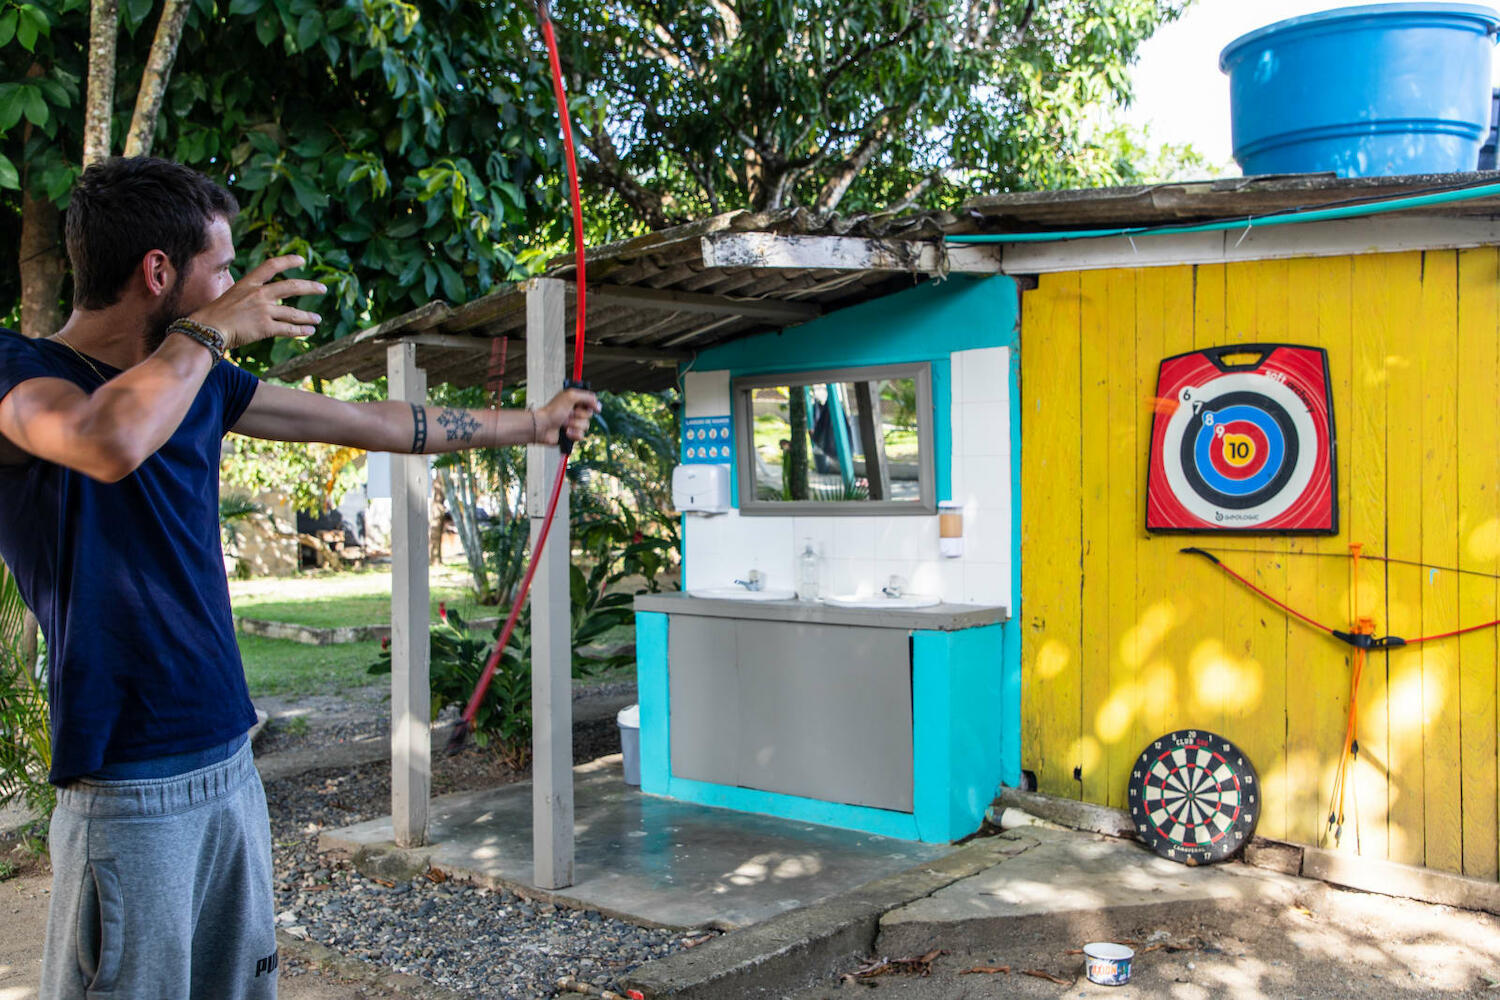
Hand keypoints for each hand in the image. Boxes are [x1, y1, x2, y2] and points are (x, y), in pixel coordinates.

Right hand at [187, 255, 326, 348]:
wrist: (207, 329)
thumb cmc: (215, 315)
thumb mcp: (230, 296)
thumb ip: (247, 295)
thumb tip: (260, 300)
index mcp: (248, 283)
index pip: (271, 265)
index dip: (288, 261)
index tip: (302, 260)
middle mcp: (258, 294)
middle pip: (291, 286)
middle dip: (310, 287)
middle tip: (322, 288)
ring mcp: (263, 310)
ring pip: (293, 313)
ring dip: (308, 316)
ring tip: (317, 319)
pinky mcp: (265, 328)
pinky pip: (288, 329)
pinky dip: (301, 331)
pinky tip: (309, 332)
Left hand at [534, 387, 599, 444]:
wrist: (542, 427)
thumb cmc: (553, 410)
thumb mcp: (571, 396)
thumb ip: (587, 397)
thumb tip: (599, 406)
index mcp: (574, 401)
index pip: (591, 402)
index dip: (591, 405)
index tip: (590, 407)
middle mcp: (574, 411)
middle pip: (589, 415)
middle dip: (579, 416)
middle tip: (568, 414)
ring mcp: (573, 423)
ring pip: (586, 426)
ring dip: (575, 425)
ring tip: (564, 424)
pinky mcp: (571, 435)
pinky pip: (581, 436)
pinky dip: (573, 434)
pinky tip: (565, 432)